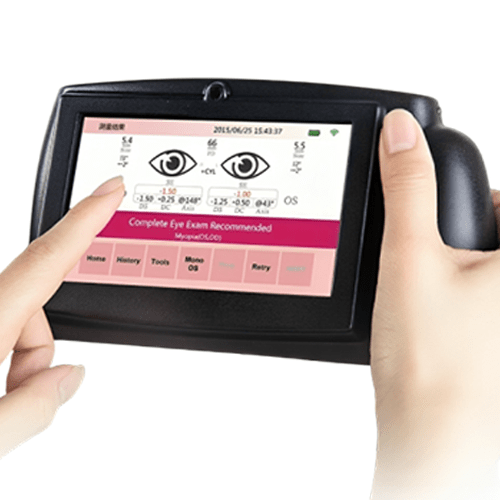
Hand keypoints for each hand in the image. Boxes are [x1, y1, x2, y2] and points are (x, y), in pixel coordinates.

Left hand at [0, 176, 123, 457]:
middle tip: (20, 398)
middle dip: (39, 350)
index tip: (109, 188)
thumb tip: (71, 377)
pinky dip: (0, 362)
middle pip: (31, 304)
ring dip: (18, 362)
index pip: (43, 260)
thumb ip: (33, 408)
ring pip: (13, 321)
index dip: (84, 219)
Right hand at [370, 110, 499, 498]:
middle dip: (466, 227)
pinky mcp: (494, 332)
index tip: (448, 218)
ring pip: (487, 258)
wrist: (432, 437)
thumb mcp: (411, 258)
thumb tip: (402, 136)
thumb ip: (408, 188)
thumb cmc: (434, 367)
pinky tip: (439, 312)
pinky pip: (482, 290)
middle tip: (435, 259)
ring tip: (434, 296)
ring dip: (459, 257)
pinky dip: (463, 285)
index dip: (479, 196)